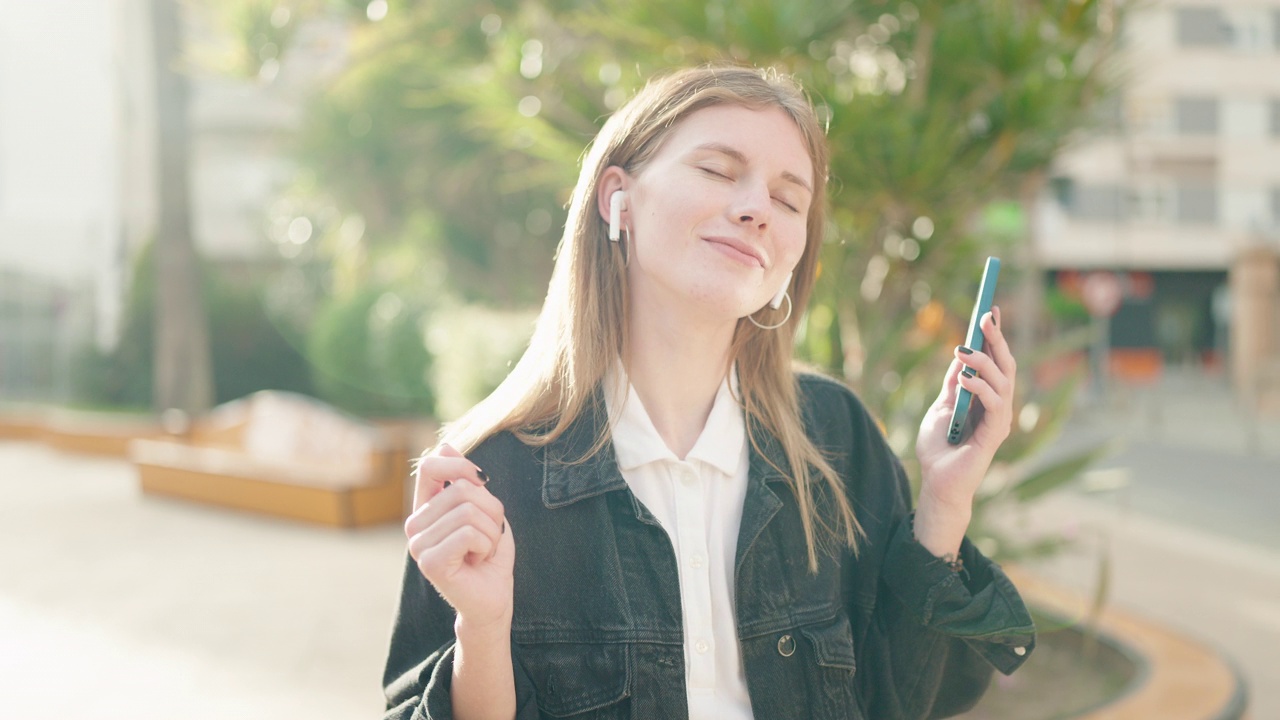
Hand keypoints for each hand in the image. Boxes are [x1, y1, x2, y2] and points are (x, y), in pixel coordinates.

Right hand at [404, 444, 513, 628]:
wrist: (492, 598)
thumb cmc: (488, 553)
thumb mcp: (483, 508)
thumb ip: (464, 479)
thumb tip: (444, 446)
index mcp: (425, 508)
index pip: (431, 466)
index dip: (462, 468)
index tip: (482, 485)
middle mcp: (414, 524)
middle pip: (461, 489)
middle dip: (490, 510)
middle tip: (488, 535)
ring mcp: (418, 544)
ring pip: (468, 511)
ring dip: (491, 531)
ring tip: (482, 550)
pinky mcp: (428, 563)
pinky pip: (469, 533)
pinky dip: (486, 545)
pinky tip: (478, 561)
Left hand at [913, 308, 1015, 552]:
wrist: (936, 483)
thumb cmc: (937, 449)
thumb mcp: (940, 407)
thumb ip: (952, 385)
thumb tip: (958, 355)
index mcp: (986, 397)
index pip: (996, 360)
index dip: (996, 335)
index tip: (991, 308)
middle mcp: (998, 406)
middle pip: (1005, 365)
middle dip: (997, 338)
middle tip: (986, 315)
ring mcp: (1000, 419)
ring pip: (1003, 381)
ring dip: (983, 361)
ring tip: (961, 350)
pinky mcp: (995, 434)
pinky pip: (995, 404)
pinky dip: (980, 388)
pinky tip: (964, 378)